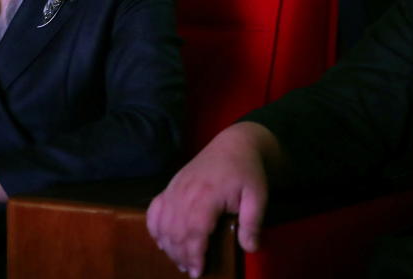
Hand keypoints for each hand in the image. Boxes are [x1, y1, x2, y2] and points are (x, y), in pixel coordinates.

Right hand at [147, 122, 275, 276]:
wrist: (234, 145)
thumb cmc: (246, 171)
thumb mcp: (258, 195)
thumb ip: (253, 222)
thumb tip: (250, 248)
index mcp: (207, 195)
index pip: (194, 231)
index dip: (194, 254)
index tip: (199, 272)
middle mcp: (185, 192)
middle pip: (175, 231)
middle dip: (181, 256)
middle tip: (192, 271)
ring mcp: (174, 188)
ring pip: (162, 224)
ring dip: (169, 246)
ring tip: (181, 261)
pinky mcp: (170, 187)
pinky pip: (154, 211)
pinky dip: (155, 228)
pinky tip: (163, 242)